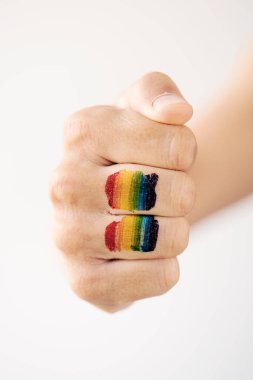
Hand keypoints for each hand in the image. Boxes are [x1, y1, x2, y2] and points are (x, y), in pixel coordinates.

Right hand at [49, 72, 196, 311]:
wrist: (101, 210)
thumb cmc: (126, 158)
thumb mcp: (139, 111)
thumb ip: (158, 93)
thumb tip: (177, 111)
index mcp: (81, 132)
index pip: (180, 146)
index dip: (184, 154)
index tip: (162, 158)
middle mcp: (64, 183)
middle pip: (178, 193)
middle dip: (179, 194)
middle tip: (155, 195)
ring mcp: (68, 236)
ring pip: (169, 237)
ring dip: (173, 232)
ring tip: (145, 223)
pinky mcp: (85, 281)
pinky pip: (161, 276)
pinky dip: (164, 267)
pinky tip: (140, 255)